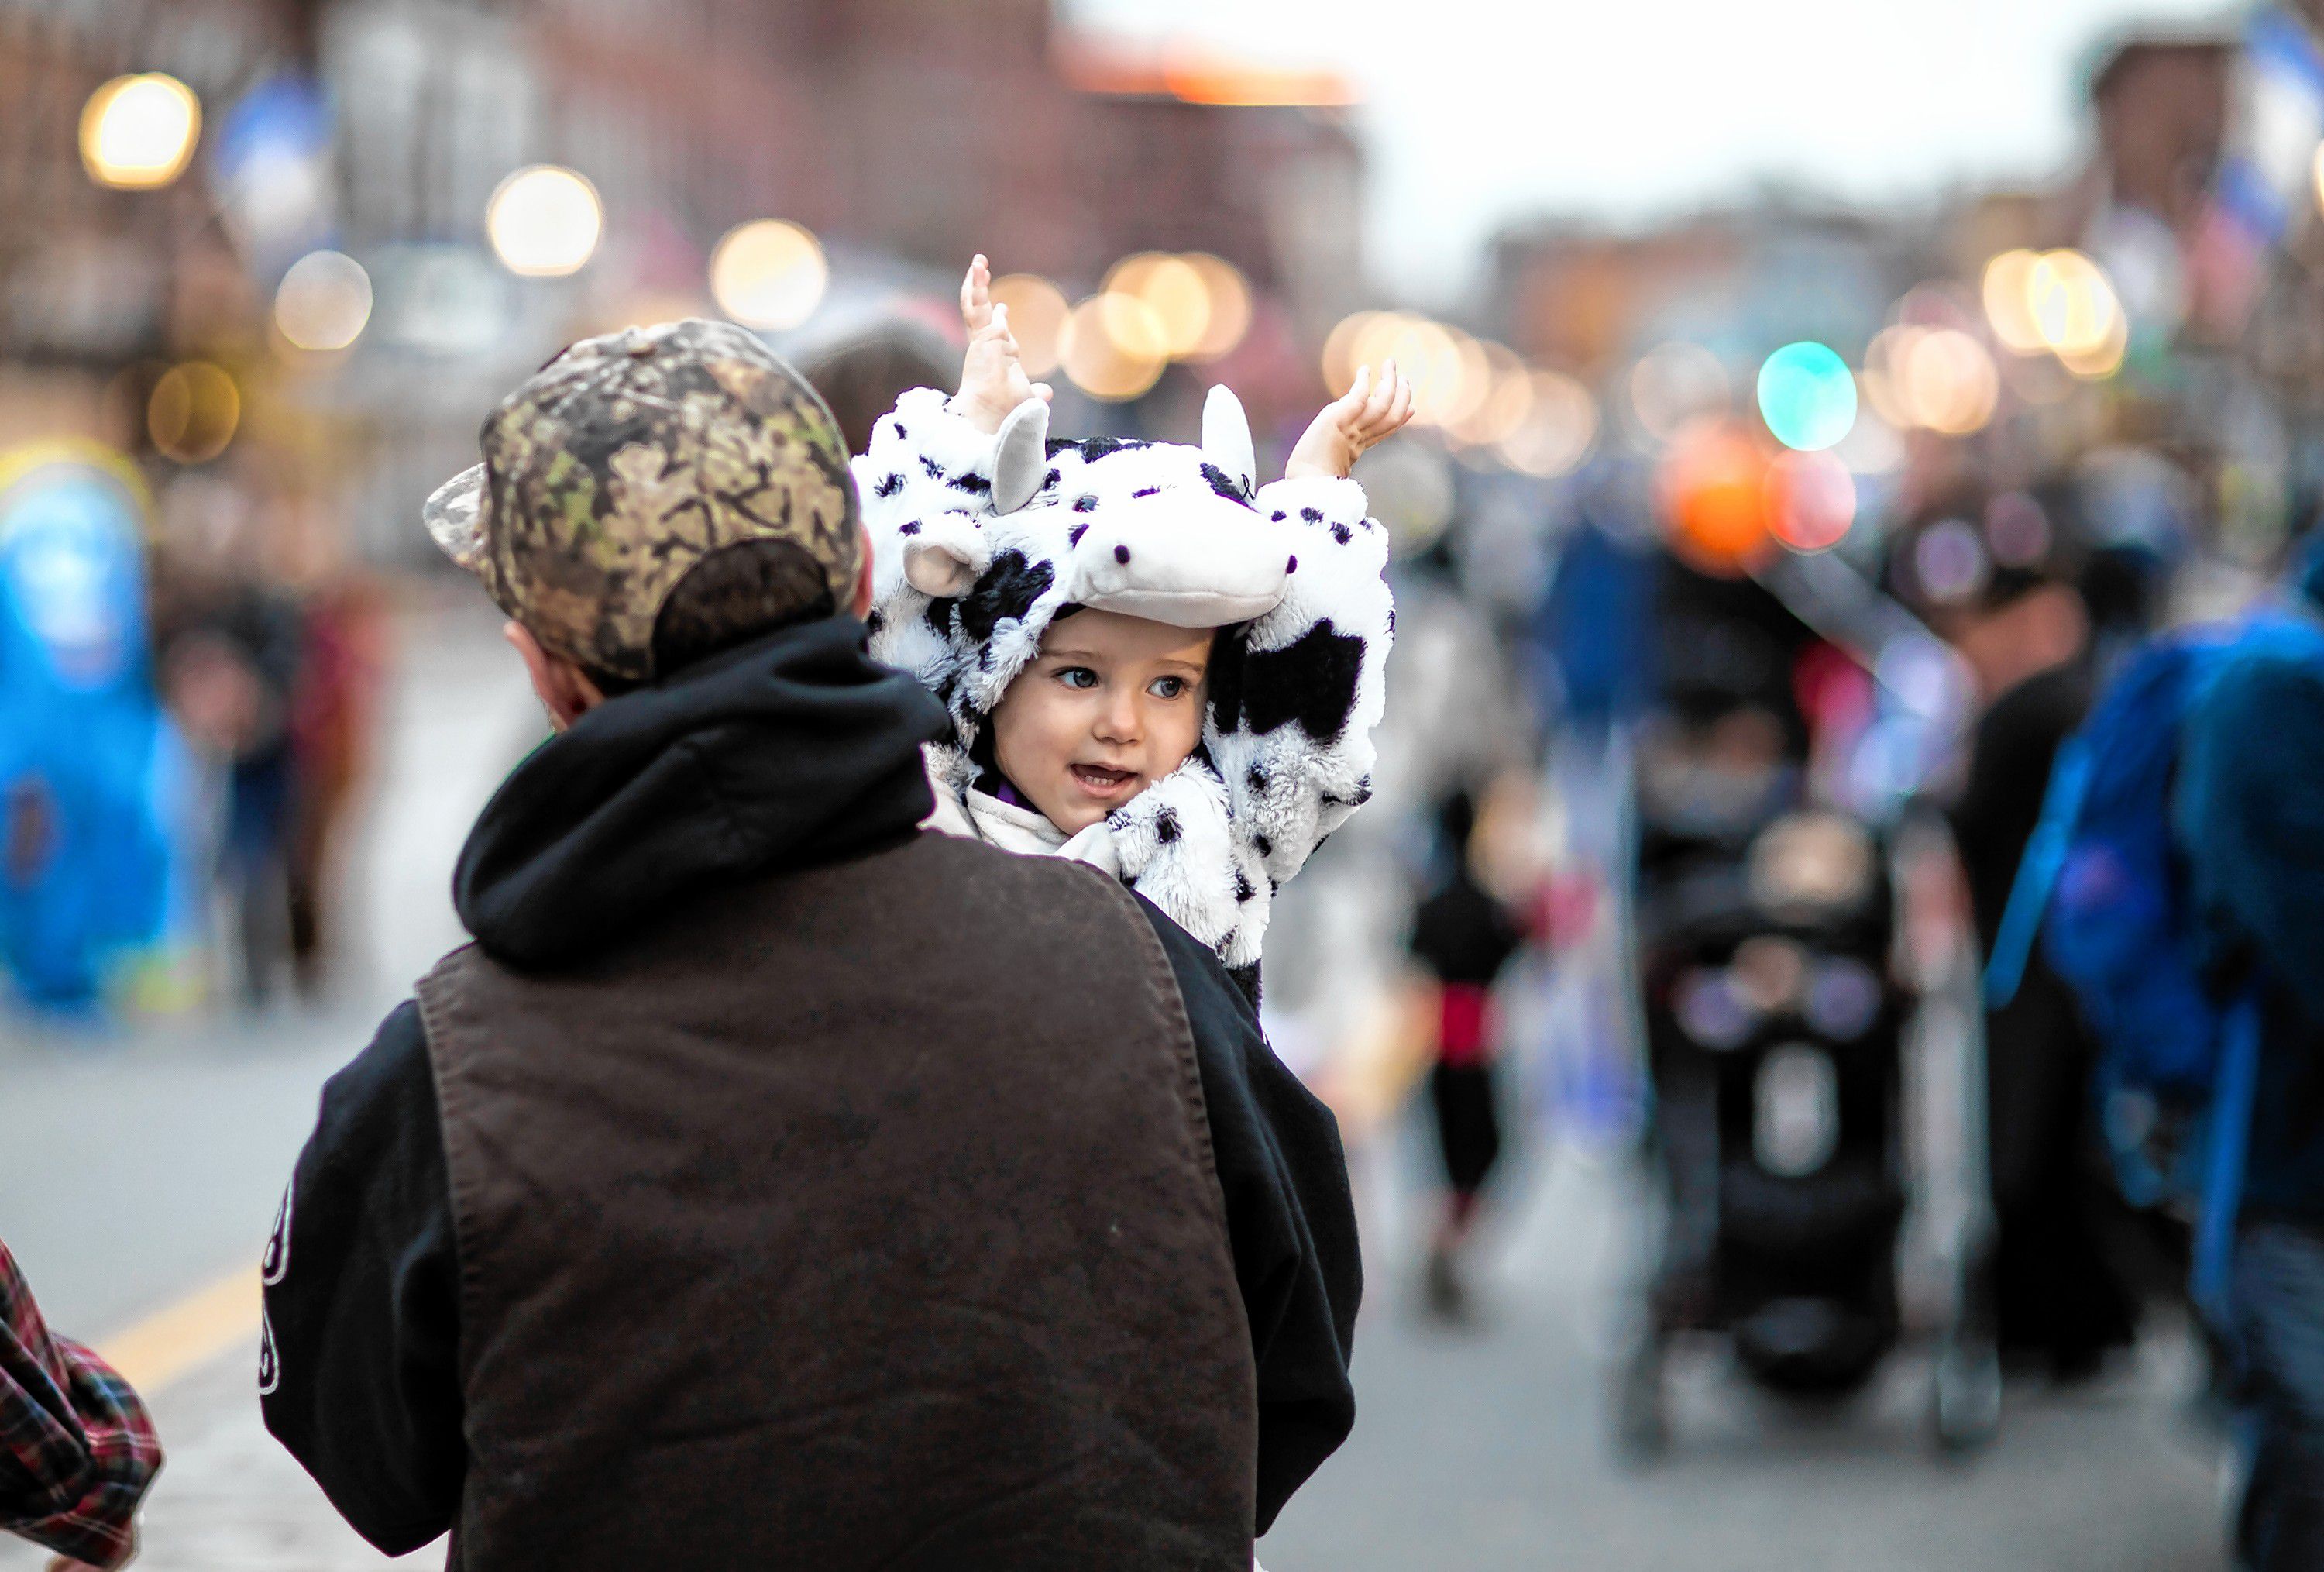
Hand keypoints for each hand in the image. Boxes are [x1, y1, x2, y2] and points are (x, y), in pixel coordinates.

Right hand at [948, 254, 1053, 435]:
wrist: (994, 416)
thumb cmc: (1008, 414)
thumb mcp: (1026, 399)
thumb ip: (1034, 394)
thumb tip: (1046, 393)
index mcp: (997, 360)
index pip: (996, 334)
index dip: (999, 320)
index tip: (1003, 308)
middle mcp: (987, 348)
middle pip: (982, 315)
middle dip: (982, 293)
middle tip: (983, 271)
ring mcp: (982, 341)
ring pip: (975, 307)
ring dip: (975, 283)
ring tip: (979, 261)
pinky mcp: (979, 335)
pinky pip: (974, 307)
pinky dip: (975, 287)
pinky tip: (978, 268)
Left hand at [1284, 361, 1414, 480]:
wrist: (1307, 485)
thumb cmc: (1308, 480)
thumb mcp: (1323, 463)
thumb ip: (1334, 452)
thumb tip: (1339, 453)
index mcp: (1355, 450)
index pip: (1383, 431)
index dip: (1400, 420)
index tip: (1412, 409)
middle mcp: (1358, 438)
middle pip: (1390, 416)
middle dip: (1401, 397)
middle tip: (1406, 379)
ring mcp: (1351, 428)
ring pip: (1382, 403)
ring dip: (1389, 382)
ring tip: (1391, 364)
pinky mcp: (1340, 419)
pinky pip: (1359, 397)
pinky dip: (1363, 382)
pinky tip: (1364, 370)